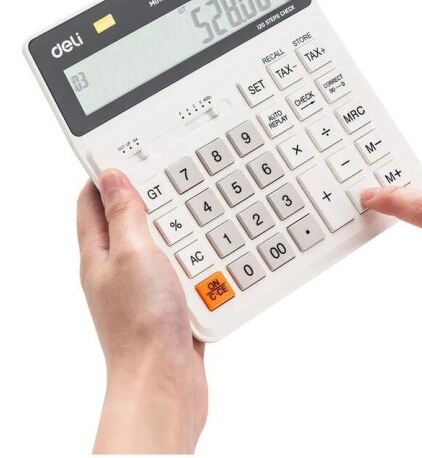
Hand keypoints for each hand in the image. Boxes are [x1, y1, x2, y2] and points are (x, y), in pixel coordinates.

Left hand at [77, 169, 206, 452]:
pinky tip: (215, 251)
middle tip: (177, 178)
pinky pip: (185, 268)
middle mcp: (120, 268)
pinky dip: (198, 257)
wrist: (166, 380)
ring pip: (163, 243)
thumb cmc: (142, 324)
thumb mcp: (132, 255)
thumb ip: (124, 216)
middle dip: (152, 198)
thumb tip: (112, 179)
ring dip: (181, 229)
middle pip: (131, 219)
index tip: (129, 154)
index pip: (92, 203)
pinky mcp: (171, 301)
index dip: (106, 176)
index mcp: (100, 254)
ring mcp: (146, 285)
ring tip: (201, 211)